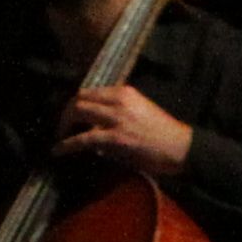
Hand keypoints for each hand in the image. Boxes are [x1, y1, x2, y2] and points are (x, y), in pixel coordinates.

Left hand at [55, 84, 193, 177]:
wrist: (183, 147)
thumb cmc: (163, 134)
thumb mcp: (139, 112)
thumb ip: (117, 113)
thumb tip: (94, 125)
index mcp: (124, 92)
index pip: (90, 92)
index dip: (75, 104)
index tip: (70, 115)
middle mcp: (118, 100)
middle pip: (79, 99)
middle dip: (66, 113)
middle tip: (62, 127)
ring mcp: (117, 118)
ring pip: (78, 112)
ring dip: (64, 125)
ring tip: (59, 137)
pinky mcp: (116, 137)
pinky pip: (83, 138)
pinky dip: (67, 144)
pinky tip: (58, 150)